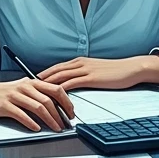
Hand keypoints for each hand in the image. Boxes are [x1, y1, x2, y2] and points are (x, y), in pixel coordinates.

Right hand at [0, 74, 74, 132]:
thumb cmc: (4, 92)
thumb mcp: (23, 89)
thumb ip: (37, 94)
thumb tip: (56, 106)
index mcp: (32, 82)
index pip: (56, 89)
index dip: (66, 101)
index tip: (71, 113)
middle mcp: (26, 87)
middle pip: (49, 99)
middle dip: (60, 113)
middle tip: (66, 124)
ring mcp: (16, 95)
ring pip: (38, 107)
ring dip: (50, 120)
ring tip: (55, 129)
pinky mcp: (6, 105)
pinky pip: (22, 115)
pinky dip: (31, 123)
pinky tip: (36, 129)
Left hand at [38, 55, 158, 90]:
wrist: (130, 68)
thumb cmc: (116, 71)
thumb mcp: (96, 70)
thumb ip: (84, 74)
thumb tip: (74, 83)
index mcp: (80, 61)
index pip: (57, 67)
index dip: (44, 74)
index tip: (33, 80)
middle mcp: (79, 63)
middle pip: (54, 71)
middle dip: (40, 79)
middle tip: (27, 87)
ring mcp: (84, 69)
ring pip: (60, 77)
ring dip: (47, 86)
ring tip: (36, 93)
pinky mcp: (90, 78)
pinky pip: (71, 84)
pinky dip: (60, 90)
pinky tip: (53, 96)